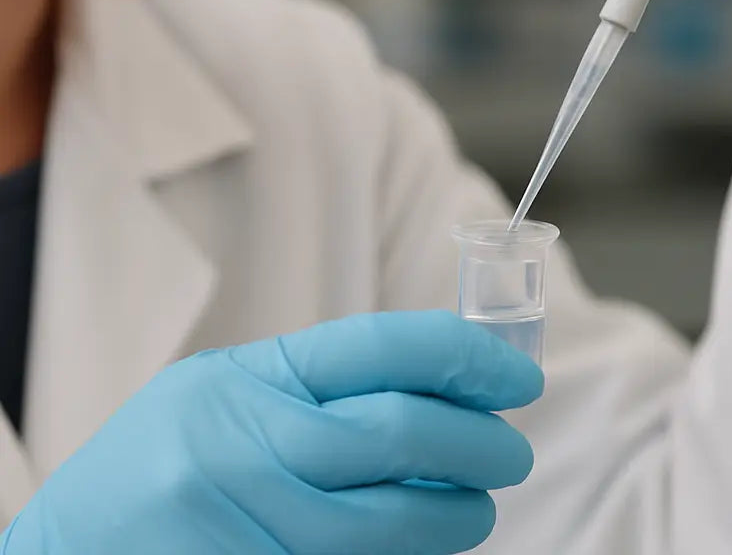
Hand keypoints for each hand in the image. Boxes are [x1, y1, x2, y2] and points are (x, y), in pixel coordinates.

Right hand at [1, 311, 541, 554]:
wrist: (64, 550)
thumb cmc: (160, 460)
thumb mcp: (226, 395)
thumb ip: (317, 390)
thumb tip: (441, 394)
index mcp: (243, 378)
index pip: (379, 347)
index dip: (462, 355)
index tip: (516, 375)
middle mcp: (240, 446)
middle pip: (397, 434)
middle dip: (478, 443)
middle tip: (513, 451)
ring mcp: (242, 525)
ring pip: (386, 524)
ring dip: (453, 516)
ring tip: (478, 508)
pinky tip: (423, 548)